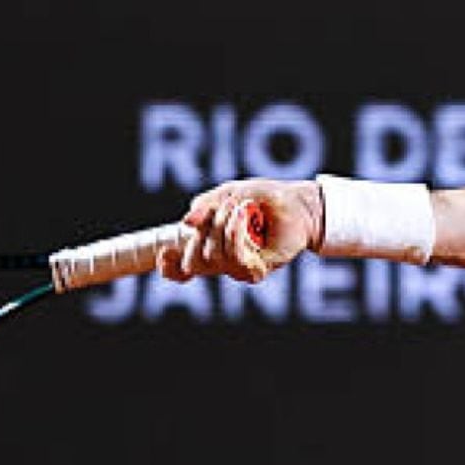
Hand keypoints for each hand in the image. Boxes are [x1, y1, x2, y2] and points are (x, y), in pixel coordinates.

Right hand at [158, 179, 321, 283]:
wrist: (297, 204)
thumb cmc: (264, 199)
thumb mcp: (230, 194)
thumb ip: (206, 206)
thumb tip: (186, 222)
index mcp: (209, 247)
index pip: (181, 271)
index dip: (169, 267)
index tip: (166, 251)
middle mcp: (222, 262)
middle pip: (193, 264)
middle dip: (202, 232)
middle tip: (221, 210)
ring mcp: (240, 268)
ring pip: (213, 258)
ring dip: (223, 226)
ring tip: (243, 207)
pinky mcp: (258, 270)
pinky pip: (236, 260)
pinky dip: (236, 233)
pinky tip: (245, 215)